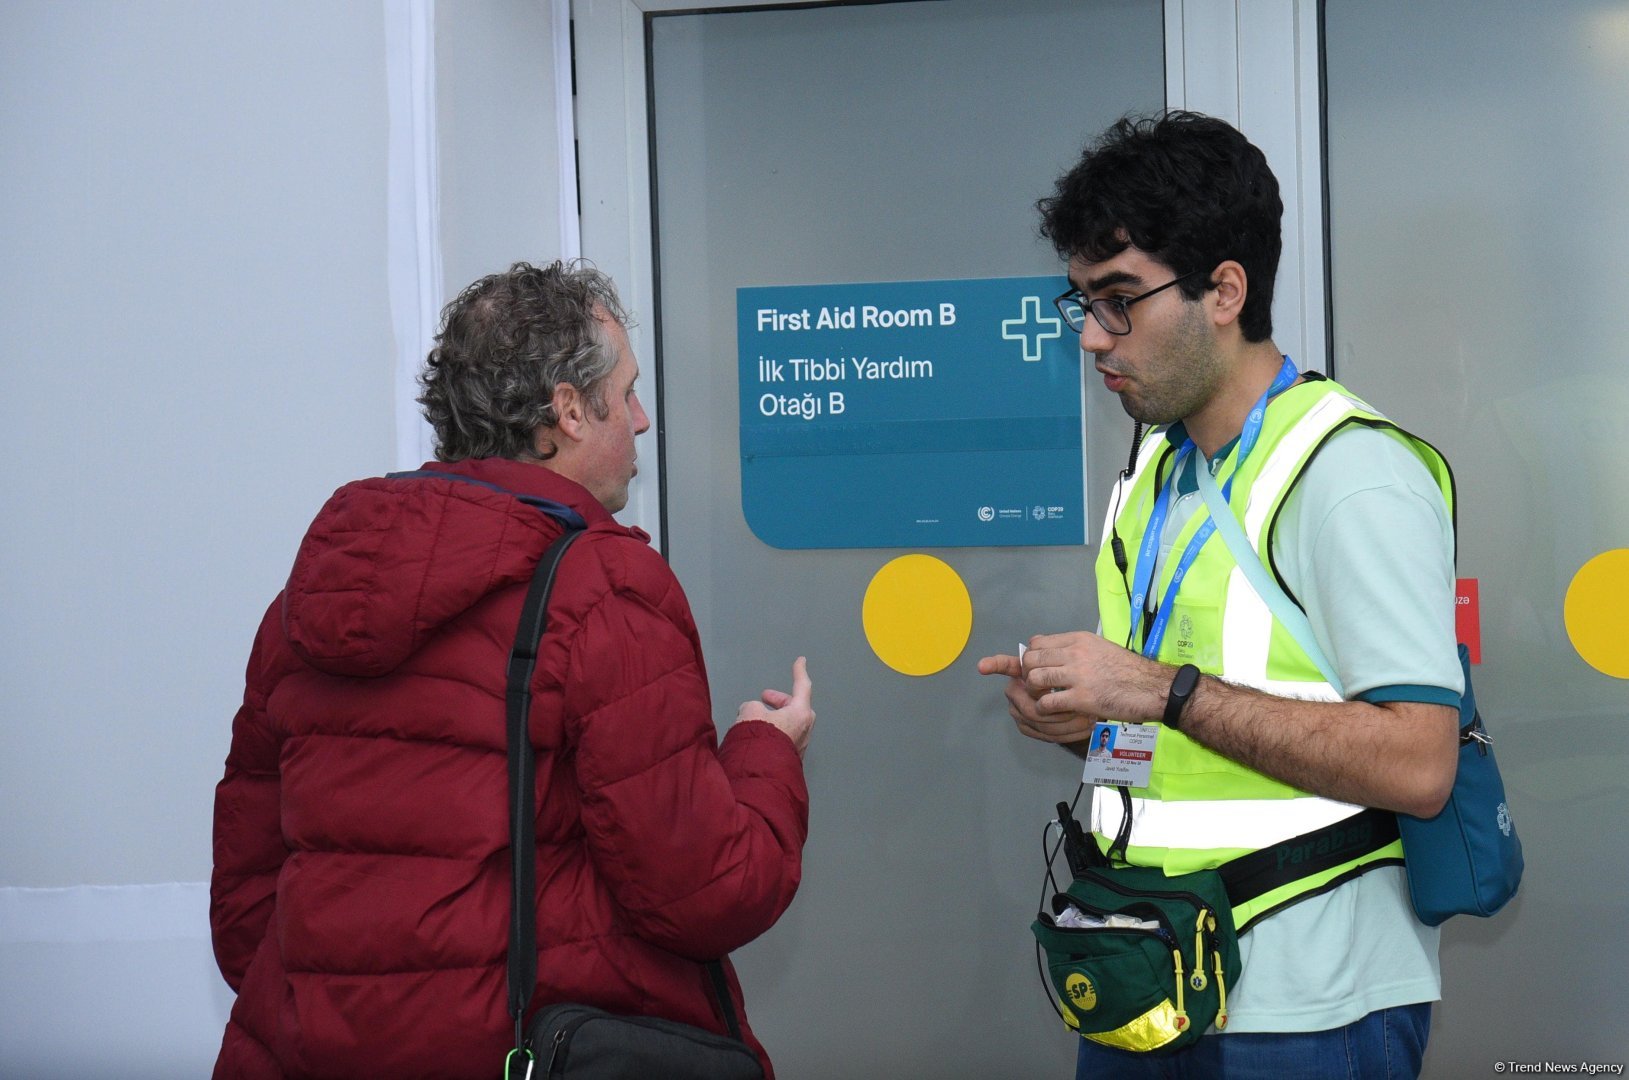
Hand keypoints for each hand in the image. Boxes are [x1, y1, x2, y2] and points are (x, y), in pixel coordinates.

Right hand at [735, 656, 814, 756]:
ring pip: (788, 724)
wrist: (761, 773)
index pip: (802, 686)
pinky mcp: (790, 758)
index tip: (801, 660)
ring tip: (755, 719)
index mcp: (800, 713)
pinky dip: (772, 732)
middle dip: (780, 701)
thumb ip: (752, 706)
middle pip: (795, 707)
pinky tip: (757, 736)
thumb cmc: (760, 737)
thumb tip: (752, 713)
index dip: (799, 672)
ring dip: (774, 718)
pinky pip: (783, 738)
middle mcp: (804, 728)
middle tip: (764, 697)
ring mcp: (799, 745)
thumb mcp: (750, 712)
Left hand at [979, 632, 1165, 743]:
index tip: (1036, 669)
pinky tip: (1052, 711)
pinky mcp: (1082, 698)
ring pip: (1034, 679)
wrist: (1153, 688)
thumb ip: (1078, 649)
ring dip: (1034, 692)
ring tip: (1043, 699)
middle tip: (1036, 687)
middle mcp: (1075, 653)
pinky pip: (1047, 702)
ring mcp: (1078, 675)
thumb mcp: (1102, 648)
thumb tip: (1054, 652)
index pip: (1037, 643)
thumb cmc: (1130, 671)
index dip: (1031, 657)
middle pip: (1031, 659)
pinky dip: (1044, 709)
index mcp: (1079, 640)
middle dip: (1027, 675)